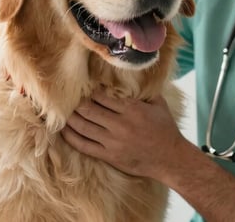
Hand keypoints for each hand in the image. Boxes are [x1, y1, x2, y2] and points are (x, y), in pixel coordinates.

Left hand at [61, 88, 193, 181]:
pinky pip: (83, 145)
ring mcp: (113, 142)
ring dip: (70, 118)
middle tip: (69, 98)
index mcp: (131, 109)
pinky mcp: (109, 156)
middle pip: (88, 110)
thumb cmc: (165, 129)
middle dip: (76, 103)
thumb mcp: (158, 104)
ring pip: (82, 126)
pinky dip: (71, 137)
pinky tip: (64, 130)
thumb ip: (145, 90)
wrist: (170, 159)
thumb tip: (133, 75)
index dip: (90, 92)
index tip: (84, 88)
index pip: (101, 96)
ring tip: (63, 112)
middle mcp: (120, 125)